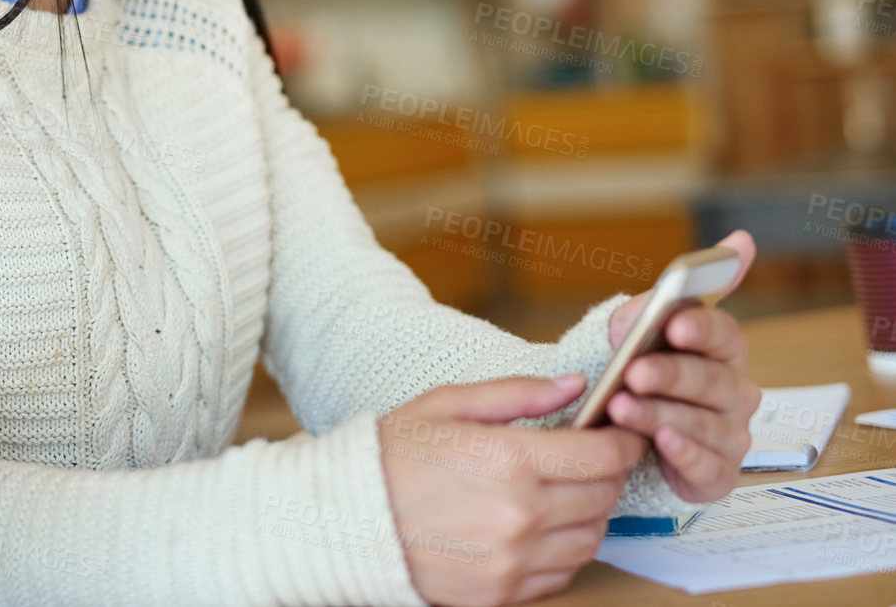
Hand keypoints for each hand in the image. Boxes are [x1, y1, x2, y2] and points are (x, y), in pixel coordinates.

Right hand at [379, 374, 645, 605]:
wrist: (347, 517)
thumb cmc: (393, 453)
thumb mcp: (448, 404)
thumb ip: (518, 393)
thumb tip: (577, 385)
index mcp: (509, 460)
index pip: (603, 455)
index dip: (623, 441)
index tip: (621, 433)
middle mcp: (520, 515)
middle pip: (604, 497)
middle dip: (607, 473)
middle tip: (589, 458)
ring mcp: (513, 561)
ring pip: (591, 539)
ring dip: (589, 513)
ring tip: (562, 492)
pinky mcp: (502, 594)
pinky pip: (563, 574)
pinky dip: (564, 550)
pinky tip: (538, 527)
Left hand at [605, 230, 760, 502]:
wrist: (621, 421)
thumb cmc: (641, 366)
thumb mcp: (641, 326)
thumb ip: (675, 292)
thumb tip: (739, 241)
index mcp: (721, 350)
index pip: (724, 334)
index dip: (702, 328)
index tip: (674, 324)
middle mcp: (734, 392)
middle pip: (712, 381)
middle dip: (672, 376)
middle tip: (633, 372)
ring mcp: (728, 434)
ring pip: (705, 425)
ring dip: (661, 415)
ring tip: (621, 407)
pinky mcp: (715, 473)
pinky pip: (708, 468)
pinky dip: (684, 455)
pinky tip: (660, 443)